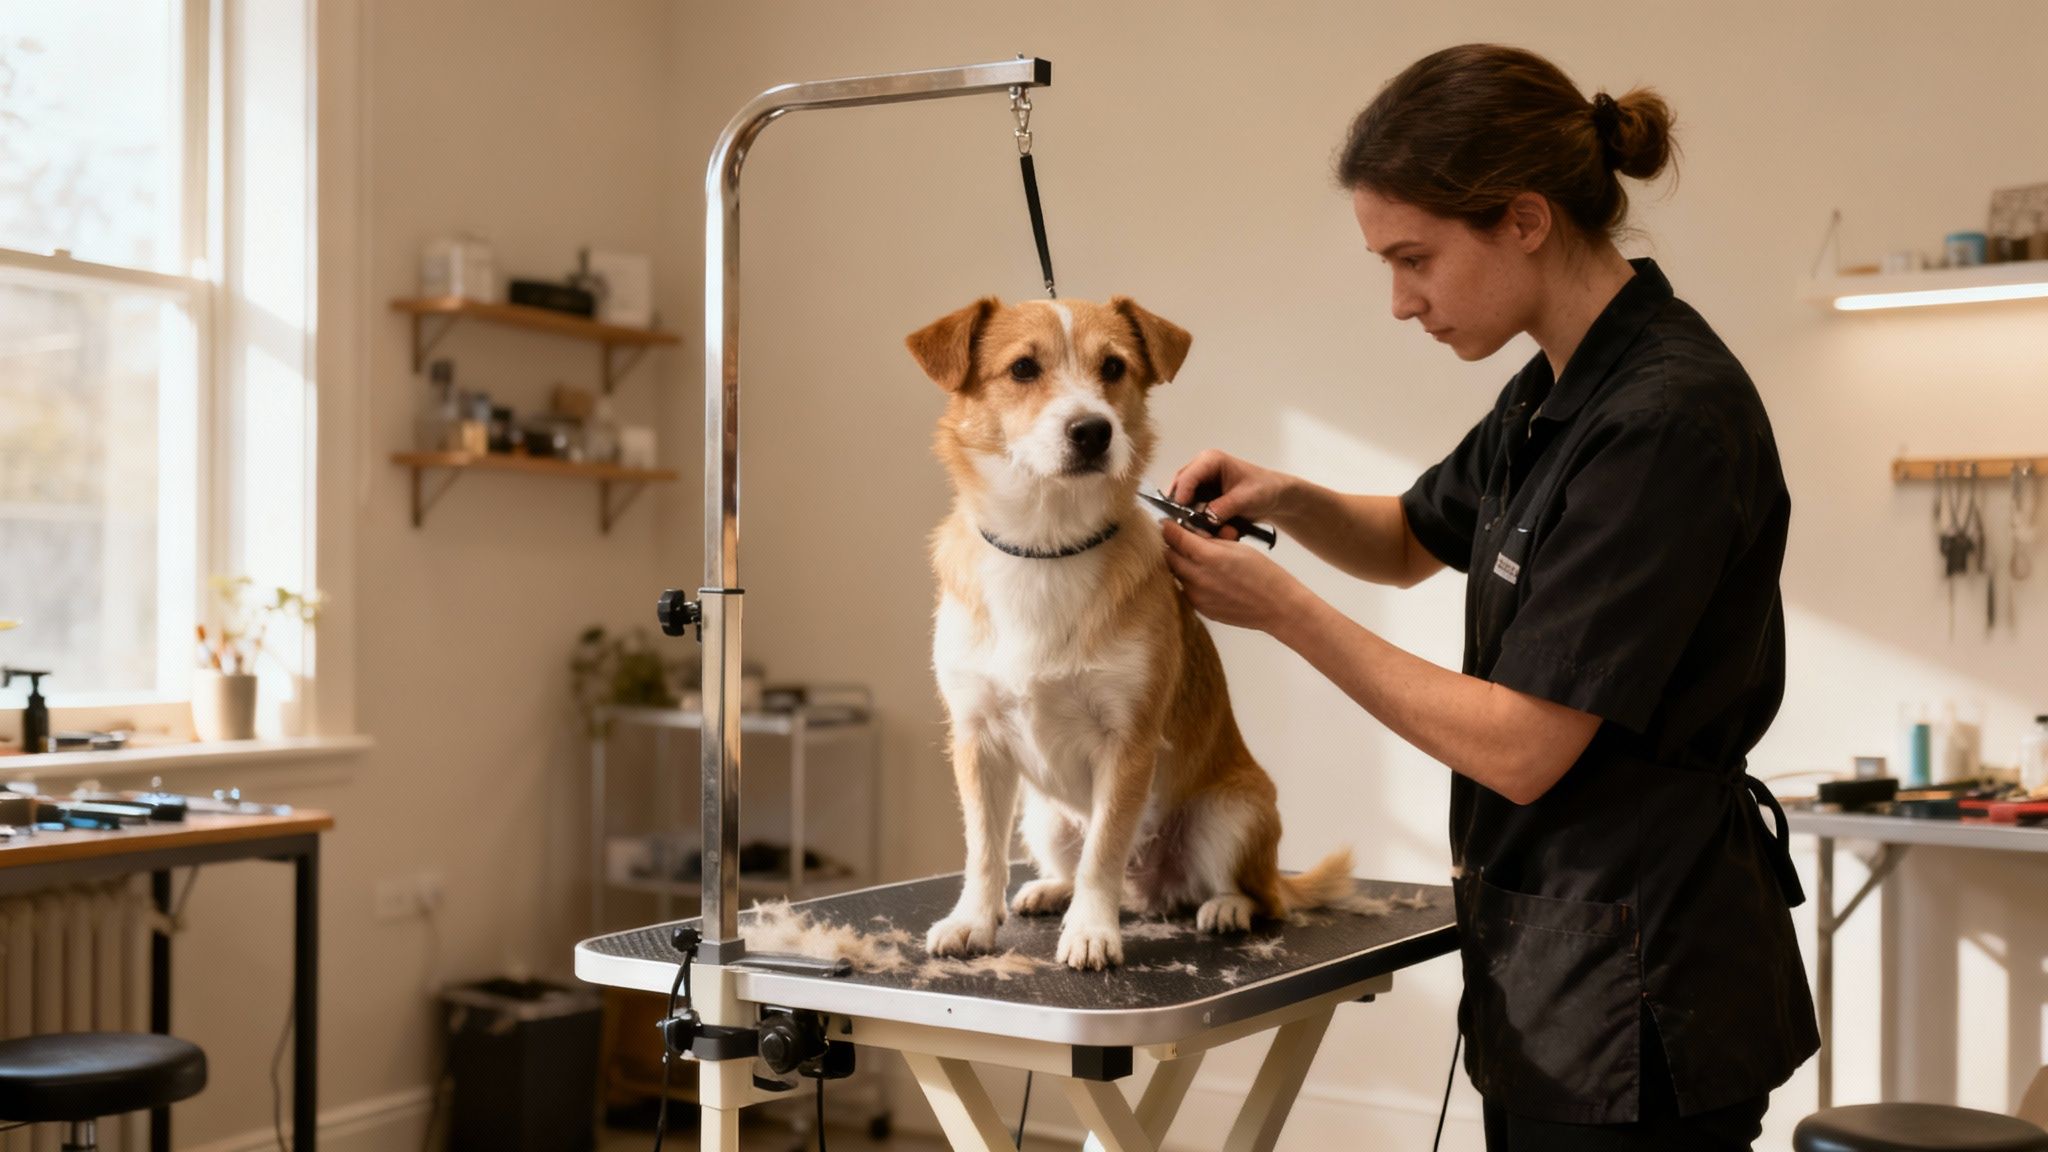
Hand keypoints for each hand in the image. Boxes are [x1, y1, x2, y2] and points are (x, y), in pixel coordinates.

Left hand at [1160, 519, 1310, 632]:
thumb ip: (1211, 540)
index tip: (1168, 523)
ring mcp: (1196, 597)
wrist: (1278, 607)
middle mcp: (1197, 579)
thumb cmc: (1264, 573)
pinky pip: (1185, 590)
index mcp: (1208, 557)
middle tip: (1183, 540)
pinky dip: (1190, 581)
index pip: (1174, 538)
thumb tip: (1192, 532)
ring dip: (1182, 564)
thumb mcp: (1238, 547)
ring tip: (1200, 560)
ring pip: (1176, 574)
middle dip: (1173, 546)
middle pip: (1168, 557)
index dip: (1169, 528)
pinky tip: (1207, 578)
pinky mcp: (1200, 609)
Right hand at [1167, 451, 1294, 540]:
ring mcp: (1199, 483)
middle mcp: (1200, 469)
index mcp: (1210, 460)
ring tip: (1202, 531)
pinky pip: (1191, 509)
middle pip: (1179, 489)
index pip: (1187, 477)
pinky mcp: (1202, 496)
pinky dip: (1197, 520)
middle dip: (1183, 509)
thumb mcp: (1245, 499)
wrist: (1275, 496)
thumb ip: (1222, 508)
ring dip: (1190, 517)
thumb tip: (1203, 519)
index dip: (1182, 497)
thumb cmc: (1264, 489)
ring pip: (1183, 502)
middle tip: (1189, 528)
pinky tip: (1208, 530)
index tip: (1182, 516)